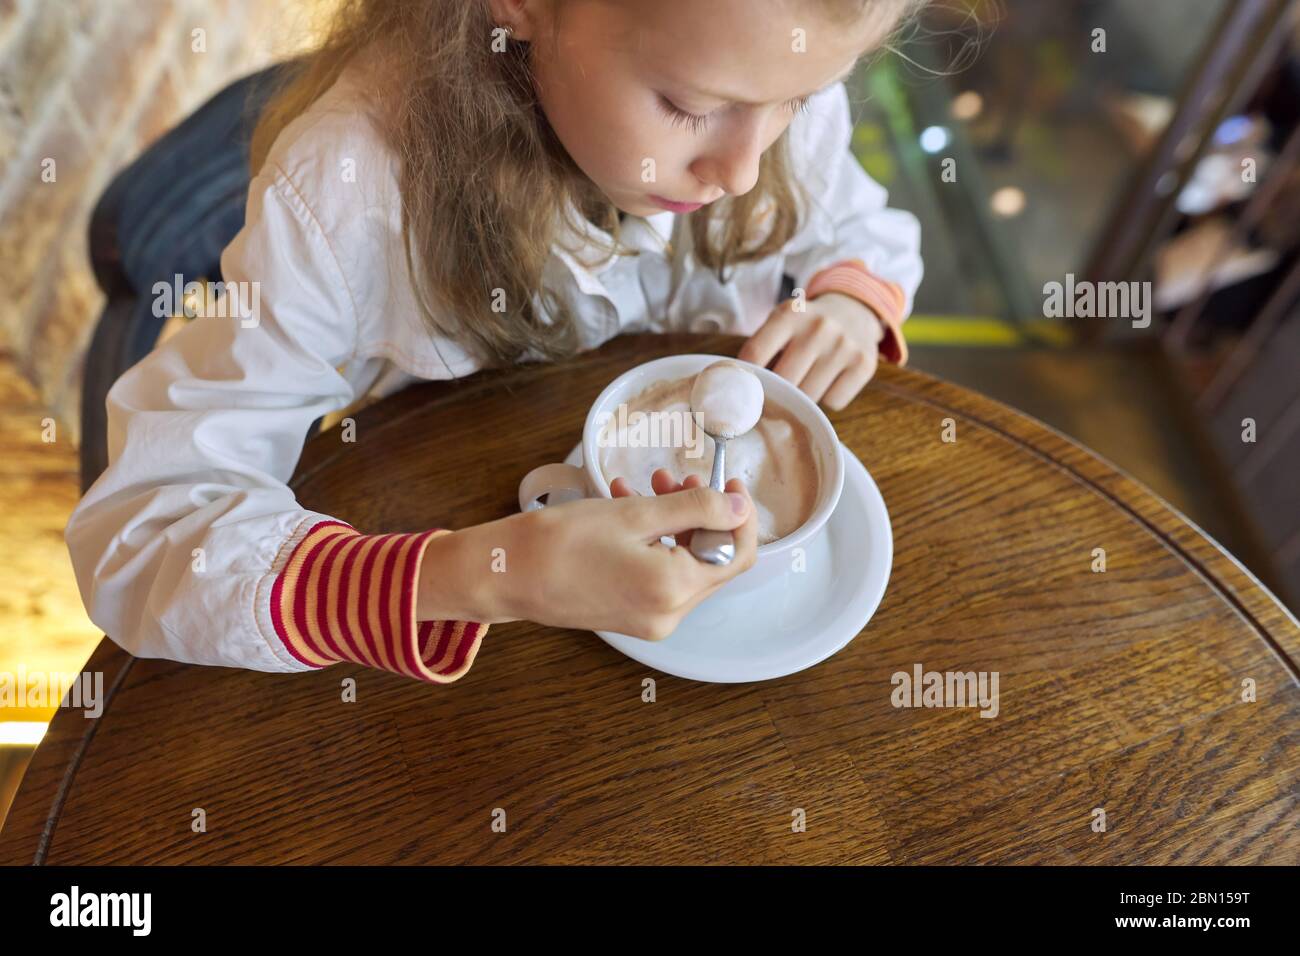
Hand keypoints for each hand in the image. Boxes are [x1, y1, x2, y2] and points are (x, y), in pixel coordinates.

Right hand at [421, 475, 757, 641]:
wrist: (505, 574)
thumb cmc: (560, 542)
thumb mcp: (634, 514)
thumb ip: (694, 509)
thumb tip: (739, 507)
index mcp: (674, 588)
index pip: (737, 554)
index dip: (740, 516)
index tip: (729, 484)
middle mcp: (669, 614)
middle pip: (712, 560)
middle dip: (702, 514)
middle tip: (677, 478)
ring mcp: (650, 620)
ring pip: (684, 564)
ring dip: (675, 523)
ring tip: (649, 486)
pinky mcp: (631, 616)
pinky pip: (659, 575)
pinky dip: (654, 542)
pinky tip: (628, 508)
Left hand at [737, 292, 883, 410]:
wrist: (853, 310)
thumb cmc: (806, 324)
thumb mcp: (781, 321)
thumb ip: (762, 347)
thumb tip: (743, 391)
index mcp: (790, 314)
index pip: (756, 354)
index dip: (747, 377)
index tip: (746, 388)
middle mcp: (819, 328)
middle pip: (784, 381)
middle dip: (778, 391)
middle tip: (777, 392)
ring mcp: (844, 346)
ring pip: (810, 396)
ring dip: (803, 398)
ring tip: (805, 380)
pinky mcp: (864, 365)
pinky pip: (834, 402)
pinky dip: (827, 399)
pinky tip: (828, 381)